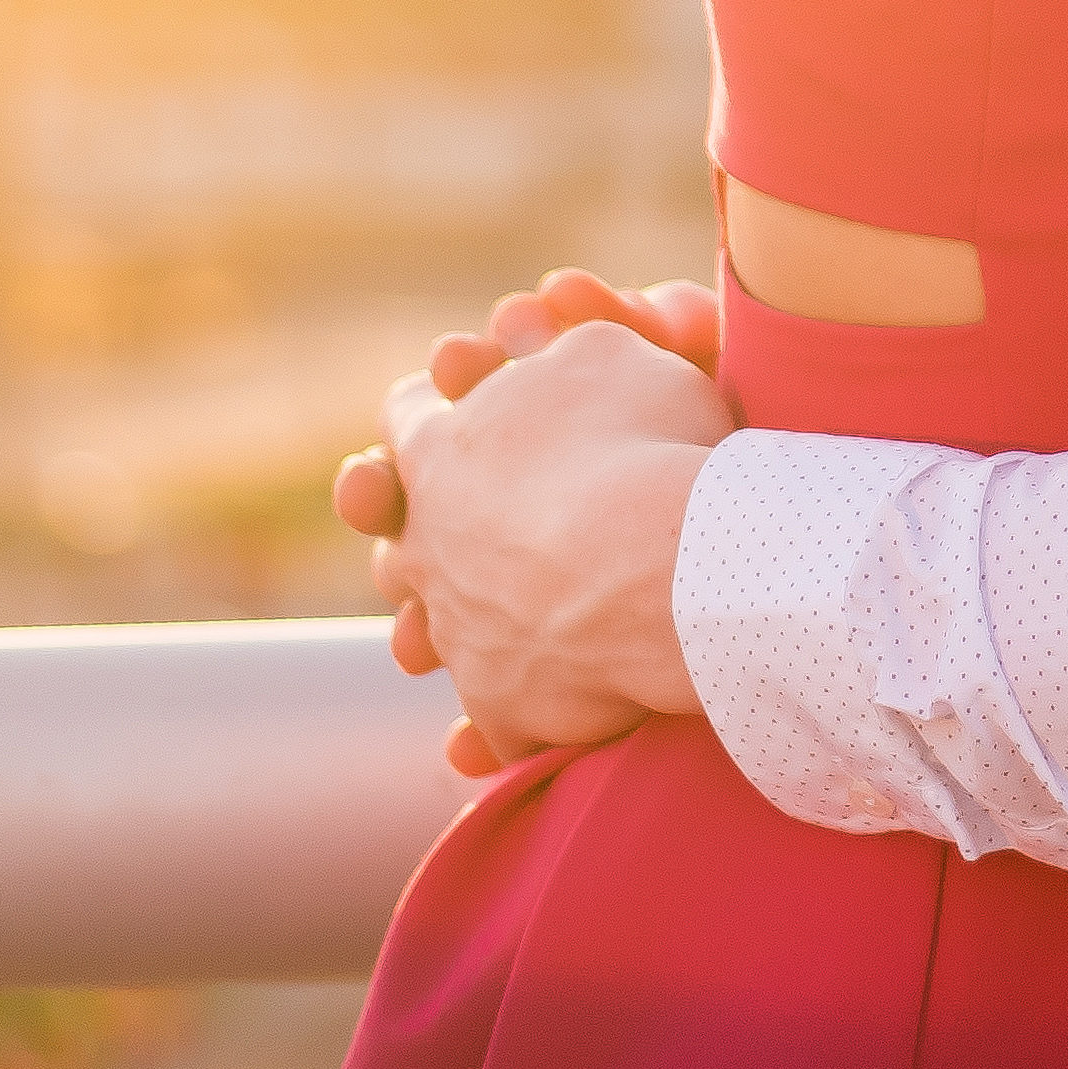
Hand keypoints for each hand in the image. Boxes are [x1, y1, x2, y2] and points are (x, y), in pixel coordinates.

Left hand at [337, 310, 729, 773]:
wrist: (667, 564)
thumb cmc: (643, 443)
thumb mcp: (606, 357)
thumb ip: (565, 348)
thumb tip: (538, 326)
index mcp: (441, 444)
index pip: (408, 420)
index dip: (435, 417)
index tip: (460, 416)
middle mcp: (429, 539)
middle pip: (400, 534)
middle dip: (428, 531)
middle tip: (486, 529)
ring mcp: (457, 629)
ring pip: (429, 632)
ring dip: (449, 629)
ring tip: (509, 622)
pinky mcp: (502, 709)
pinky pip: (486, 729)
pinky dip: (488, 737)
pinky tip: (497, 742)